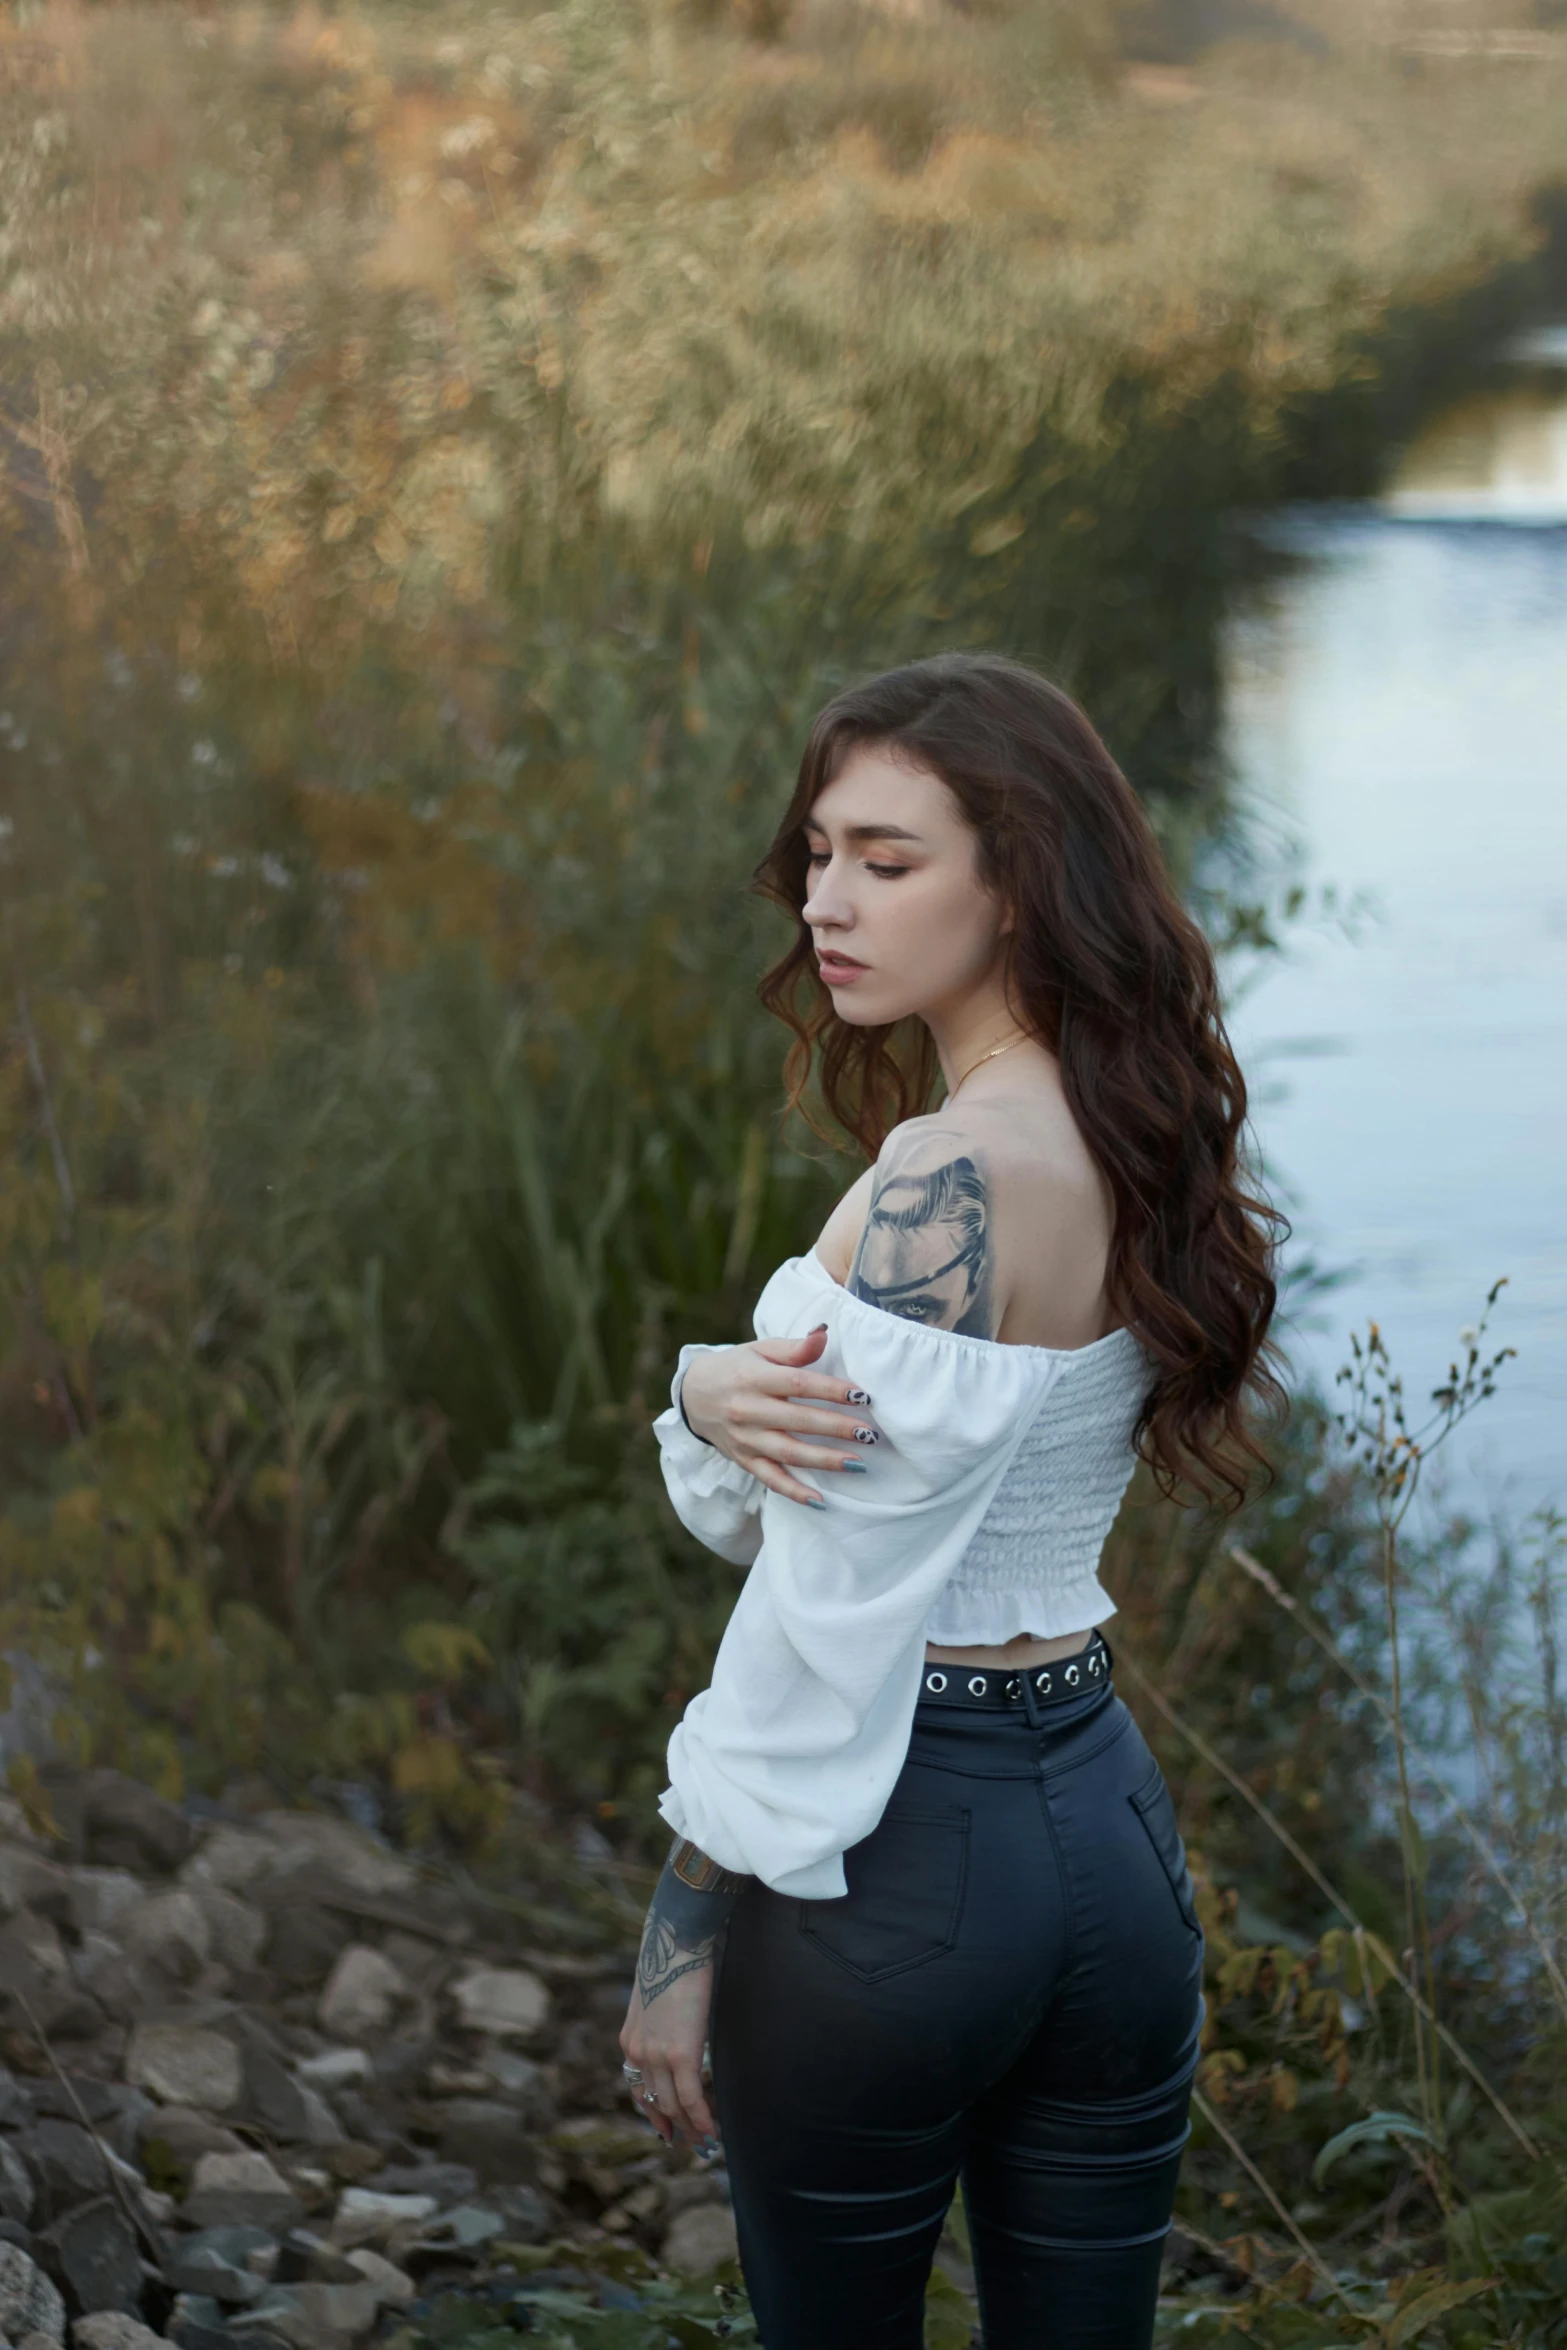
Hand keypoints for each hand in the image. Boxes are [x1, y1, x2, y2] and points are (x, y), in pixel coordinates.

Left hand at [620, 1954, 717, 2149]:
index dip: (652, 2113)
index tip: (664, 2129)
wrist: (675, 1942)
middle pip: (655, 2102)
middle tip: (691, 2142)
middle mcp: (637, 2053)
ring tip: (706, 2143)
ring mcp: (657, 2056)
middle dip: (673, 2126)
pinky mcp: (680, 2054)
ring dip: (690, 2128)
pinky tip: (713, 2130)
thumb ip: (658, 2021)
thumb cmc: (670, 1959)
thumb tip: (673, 2031)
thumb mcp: (654, 1996)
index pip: (637, 2088)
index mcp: (630, 2039)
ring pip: (673, 2105)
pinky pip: (691, 2098)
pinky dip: (702, 2119)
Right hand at [680, 1326, 878, 1505]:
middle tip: (869, 1433)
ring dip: (824, 1460)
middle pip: (798, 1421)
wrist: (693, 1395)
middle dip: (836, 1428)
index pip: (798, 1384)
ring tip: (858, 1464)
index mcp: (754, 1378)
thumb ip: (795, 1348)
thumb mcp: (761, 1350)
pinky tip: (820, 1501)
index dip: (831, 1390)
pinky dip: (794, 1491)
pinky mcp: (743, 1460)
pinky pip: (770, 1479)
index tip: (862, 1396)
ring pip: (788, 1453)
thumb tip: (824, 1333)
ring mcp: (745, 1438)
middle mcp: (747, 1409)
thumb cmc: (737, 1367)